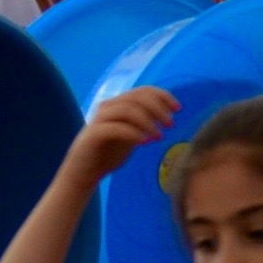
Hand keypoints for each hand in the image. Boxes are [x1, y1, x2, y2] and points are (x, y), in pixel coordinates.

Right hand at [69, 84, 183, 184]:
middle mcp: (108, 108)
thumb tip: (166, 115)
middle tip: (171, 124)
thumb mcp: (132, 135)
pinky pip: (115, 128)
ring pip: (127, 110)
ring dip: (147, 122)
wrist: (84, 172)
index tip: (178, 109)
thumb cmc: (108, 153)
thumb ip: (143, 123)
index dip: (162, 96)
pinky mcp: (94, 134)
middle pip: (136, 98)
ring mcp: (99, 119)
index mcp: (118, 105)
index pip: (142, 91)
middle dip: (158, 109)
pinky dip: (133, 133)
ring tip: (159, 136)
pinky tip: (144, 142)